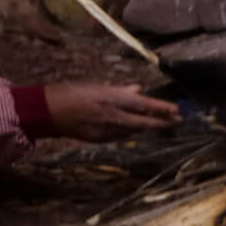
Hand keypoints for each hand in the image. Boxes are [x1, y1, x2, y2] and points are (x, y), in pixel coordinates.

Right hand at [42, 83, 179, 139]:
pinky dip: (131, 130)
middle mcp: (112, 115)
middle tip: (179, 120)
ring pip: (135, 129)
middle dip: (163, 122)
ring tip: (163, 123)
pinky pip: (122, 135)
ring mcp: (107, 129)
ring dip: (148, 126)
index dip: (162, 108)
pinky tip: (137, 128)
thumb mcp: (96, 87)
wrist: (47, 111)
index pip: (143, 104)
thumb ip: (119, 90)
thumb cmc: (70, 93)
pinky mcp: (101, 139)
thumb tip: (138, 90)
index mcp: (110, 98)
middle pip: (144, 122)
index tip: (177, 109)